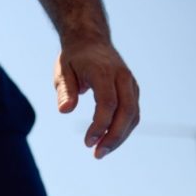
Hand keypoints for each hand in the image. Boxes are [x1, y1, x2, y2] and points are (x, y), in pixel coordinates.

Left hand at [53, 39, 138, 158]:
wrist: (91, 40)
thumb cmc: (73, 58)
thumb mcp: (62, 72)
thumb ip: (65, 91)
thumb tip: (65, 111)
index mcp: (105, 72)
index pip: (108, 103)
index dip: (100, 125)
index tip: (87, 142)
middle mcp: (123, 77)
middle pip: (127, 111)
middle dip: (114, 136)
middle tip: (97, 155)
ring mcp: (131, 83)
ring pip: (133, 114)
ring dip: (120, 136)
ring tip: (100, 152)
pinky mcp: (132, 90)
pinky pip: (133, 112)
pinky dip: (123, 129)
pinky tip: (108, 141)